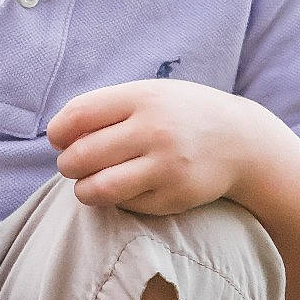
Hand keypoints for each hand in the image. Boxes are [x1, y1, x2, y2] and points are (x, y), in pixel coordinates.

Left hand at [46, 81, 245, 216]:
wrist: (241, 141)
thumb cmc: (181, 114)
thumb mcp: (149, 94)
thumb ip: (107, 108)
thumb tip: (59, 135)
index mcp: (143, 98)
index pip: (79, 116)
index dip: (58, 131)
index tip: (59, 139)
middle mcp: (154, 131)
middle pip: (83, 155)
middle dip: (67, 164)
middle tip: (72, 164)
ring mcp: (166, 167)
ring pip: (99, 189)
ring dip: (82, 189)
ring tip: (87, 184)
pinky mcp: (174, 197)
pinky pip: (126, 205)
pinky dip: (116, 200)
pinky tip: (125, 188)